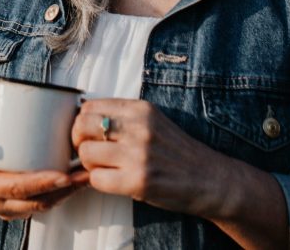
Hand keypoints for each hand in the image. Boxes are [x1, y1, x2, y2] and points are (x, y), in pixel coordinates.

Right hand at [0, 133, 89, 222]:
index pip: (17, 188)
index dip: (42, 183)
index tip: (62, 174)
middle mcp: (0, 203)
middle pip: (38, 201)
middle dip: (64, 190)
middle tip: (84, 174)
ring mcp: (11, 208)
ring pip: (44, 205)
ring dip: (67, 193)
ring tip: (86, 175)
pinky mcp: (19, 207)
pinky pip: (43, 204)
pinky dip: (61, 194)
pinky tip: (74, 179)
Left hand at [71, 98, 235, 217]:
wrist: (210, 179)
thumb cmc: (177, 152)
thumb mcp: (153, 122)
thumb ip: (122, 118)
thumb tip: (80, 120)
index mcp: (140, 109)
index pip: (90, 107)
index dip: (82, 123)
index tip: (90, 135)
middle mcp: (139, 127)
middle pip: (82, 126)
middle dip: (80, 141)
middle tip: (91, 153)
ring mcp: (138, 154)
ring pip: (86, 153)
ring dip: (89, 164)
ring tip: (105, 168)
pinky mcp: (138, 181)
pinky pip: (96, 178)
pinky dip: (98, 182)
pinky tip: (113, 181)